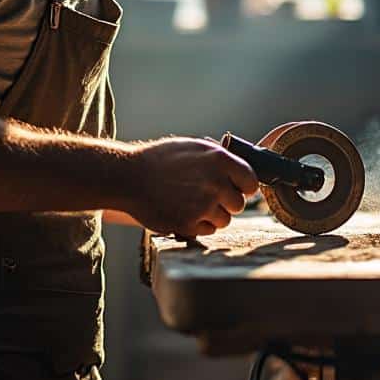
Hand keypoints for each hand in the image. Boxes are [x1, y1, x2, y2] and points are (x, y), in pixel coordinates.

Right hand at [122, 137, 259, 235]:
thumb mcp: (193, 148)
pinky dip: (198, 225)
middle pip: (238, 204)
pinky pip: (208, 231)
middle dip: (226, 202)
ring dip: (212, 215)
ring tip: (191, 203)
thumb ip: (219, 159)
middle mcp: (216, 183)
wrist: (129, 177)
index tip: (235, 188)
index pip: (251, 181)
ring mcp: (203, 205)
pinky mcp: (189, 224)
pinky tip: (183, 211)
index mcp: (219, 160)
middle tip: (206, 195)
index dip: (243, 186)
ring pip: (224, 220)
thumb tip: (240, 170)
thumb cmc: (160, 160)